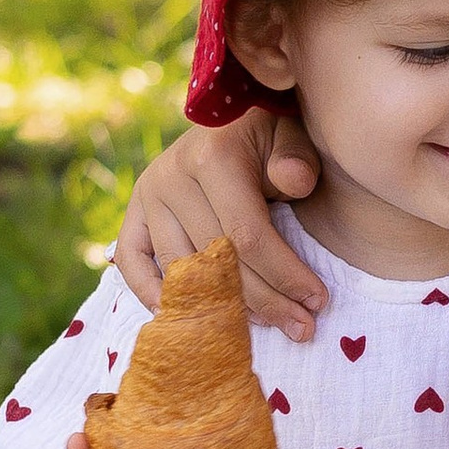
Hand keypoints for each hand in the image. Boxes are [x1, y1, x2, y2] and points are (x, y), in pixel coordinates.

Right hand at [116, 109, 326, 339]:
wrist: (229, 121)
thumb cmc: (270, 136)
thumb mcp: (291, 136)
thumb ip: (297, 157)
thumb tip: (294, 183)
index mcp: (213, 157)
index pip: (247, 234)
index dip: (283, 275)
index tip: (316, 302)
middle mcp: (171, 177)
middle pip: (216, 260)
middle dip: (265, 300)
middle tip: (301, 327)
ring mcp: (147, 197)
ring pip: (180, 270)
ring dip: (220, 308)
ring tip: (261, 327)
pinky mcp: (134, 214)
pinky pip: (132, 262)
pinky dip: (151, 294)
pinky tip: (184, 320)